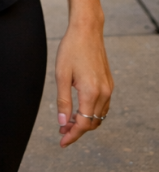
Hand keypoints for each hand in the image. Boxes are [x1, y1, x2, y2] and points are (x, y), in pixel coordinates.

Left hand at [56, 22, 112, 146]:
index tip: (61, 141)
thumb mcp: (61, 75)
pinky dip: (92, 113)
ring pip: (99, 116)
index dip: (72, 135)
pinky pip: (103, 106)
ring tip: (68, 123)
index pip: (83, 124)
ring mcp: (108, 88)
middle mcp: (103, 93)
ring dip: (85, 123)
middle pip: (92, 123)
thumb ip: (63, 101)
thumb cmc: (71, 49)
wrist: (87, 30)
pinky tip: (80, 110)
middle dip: (77, 131)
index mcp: (91, 92)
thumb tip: (63, 123)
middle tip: (61, 132)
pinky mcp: (109, 83)